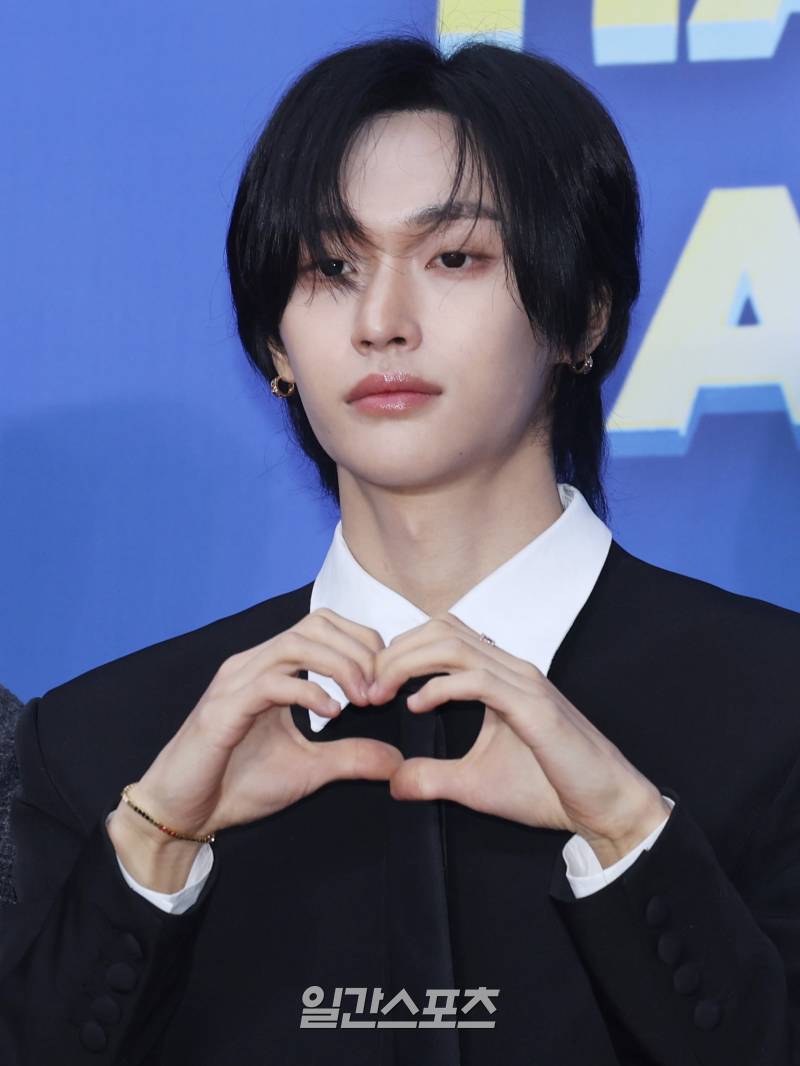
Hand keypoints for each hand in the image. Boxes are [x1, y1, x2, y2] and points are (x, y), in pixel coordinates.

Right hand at [119, 609, 402, 840]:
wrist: (182, 814)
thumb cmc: (236, 785)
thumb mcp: (309, 770)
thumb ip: (351, 757)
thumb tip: (397, 760)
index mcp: (271, 669)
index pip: (324, 627)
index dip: (363, 644)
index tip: (386, 682)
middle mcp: (252, 664)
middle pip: (315, 624)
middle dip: (358, 650)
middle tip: (381, 690)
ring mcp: (236, 682)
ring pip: (295, 643)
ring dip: (339, 665)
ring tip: (364, 698)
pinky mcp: (223, 709)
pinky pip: (271, 682)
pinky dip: (308, 691)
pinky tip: (332, 713)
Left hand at [366, 613, 670, 863]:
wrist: (605, 807)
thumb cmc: (549, 789)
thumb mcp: (475, 784)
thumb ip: (434, 776)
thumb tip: (393, 782)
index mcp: (500, 675)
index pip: (442, 636)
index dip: (401, 651)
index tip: (373, 684)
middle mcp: (511, 668)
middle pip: (441, 629)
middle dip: (396, 651)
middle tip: (368, 686)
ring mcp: (524, 683)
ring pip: (455, 645)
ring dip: (409, 663)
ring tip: (383, 692)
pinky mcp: (534, 708)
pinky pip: (479, 679)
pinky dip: (441, 687)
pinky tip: (417, 706)